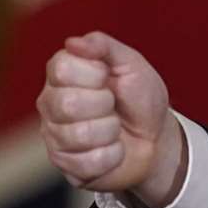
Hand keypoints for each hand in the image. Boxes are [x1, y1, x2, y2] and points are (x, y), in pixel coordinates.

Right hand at [37, 32, 185, 206]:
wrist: (157, 137)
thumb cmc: (140, 98)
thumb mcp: (132, 64)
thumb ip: (105, 47)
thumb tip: (74, 42)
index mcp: (62, 74)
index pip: (62, 69)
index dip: (96, 75)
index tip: (109, 79)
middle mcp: (50, 103)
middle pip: (66, 104)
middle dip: (105, 105)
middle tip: (113, 106)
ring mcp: (54, 135)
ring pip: (78, 135)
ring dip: (111, 131)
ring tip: (115, 128)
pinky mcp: (66, 164)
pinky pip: (88, 163)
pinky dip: (112, 156)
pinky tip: (113, 148)